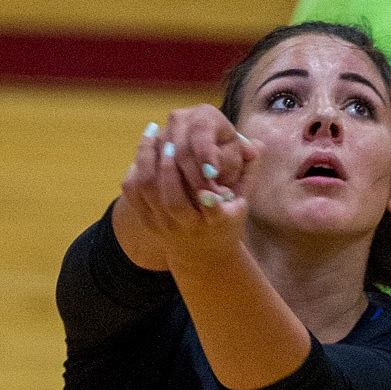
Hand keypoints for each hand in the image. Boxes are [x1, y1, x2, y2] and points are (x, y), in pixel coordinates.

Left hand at [120, 114, 254, 267]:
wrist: (203, 254)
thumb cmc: (227, 219)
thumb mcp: (242, 201)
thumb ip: (248, 173)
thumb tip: (256, 144)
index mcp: (216, 222)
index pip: (213, 212)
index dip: (210, 199)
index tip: (207, 178)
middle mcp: (188, 226)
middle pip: (173, 200)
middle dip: (171, 168)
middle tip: (171, 141)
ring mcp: (165, 226)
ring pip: (149, 192)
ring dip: (149, 161)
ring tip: (153, 135)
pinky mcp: (148, 222)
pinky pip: (133, 195)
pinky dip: (135, 172)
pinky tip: (142, 153)